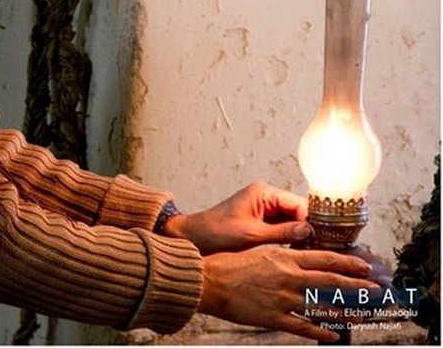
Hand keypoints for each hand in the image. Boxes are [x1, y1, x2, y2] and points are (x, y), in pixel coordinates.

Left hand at [163, 182, 311, 253]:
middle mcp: (266, 198)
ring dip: (301, 236)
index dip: (313, 221)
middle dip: (310, 230)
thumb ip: (282, 232)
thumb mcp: (251, 234)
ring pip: (292, 222)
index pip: (299, 204)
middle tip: (324, 249)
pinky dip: (290, 240)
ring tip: (314, 254)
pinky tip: (299, 254)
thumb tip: (309, 230)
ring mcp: (264, 210)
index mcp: (264, 193)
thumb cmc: (216, 232)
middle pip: (299, 212)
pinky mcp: (260, 223)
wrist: (193, 239)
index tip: (326, 239)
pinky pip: (282, 229)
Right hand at [198, 247, 379, 341]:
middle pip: (331, 282)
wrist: (209, 281)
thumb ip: (283, 255)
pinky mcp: (273, 317)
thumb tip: (304, 258)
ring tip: (361, 315)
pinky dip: (321, 332)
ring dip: (345, 311)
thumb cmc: (229, 263)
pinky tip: (333, 335)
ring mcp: (282, 299)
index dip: (348, 263)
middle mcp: (288, 278)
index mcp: (284, 257)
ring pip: (322, 306)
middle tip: (375, 290)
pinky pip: (303, 327)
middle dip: (357, 287)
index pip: (325, 259)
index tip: (364, 266)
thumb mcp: (259, 250)